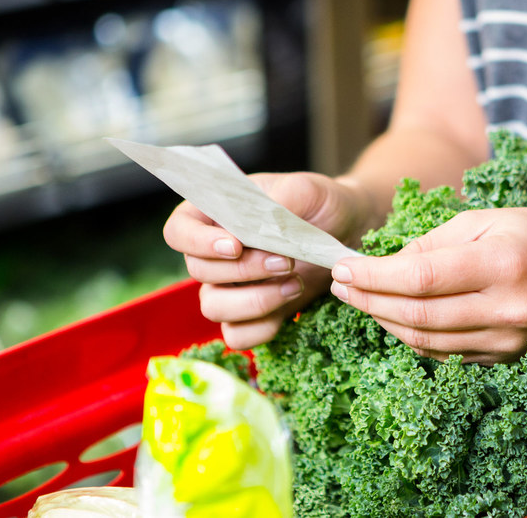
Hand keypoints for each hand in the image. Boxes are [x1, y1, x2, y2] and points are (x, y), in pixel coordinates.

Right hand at [163, 172, 369, 348]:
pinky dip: (262, 328)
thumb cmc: (320, 204)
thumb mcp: (306, 190)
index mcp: (214, 214)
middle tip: (287, 261)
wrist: (349, 231)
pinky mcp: (252, 315)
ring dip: (254, 301)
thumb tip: (260, 225)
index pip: (178, 231)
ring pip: (213, 308)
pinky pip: (237, 336)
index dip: (197, 243)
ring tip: (295, 283)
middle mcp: (213, 253)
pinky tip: (291, 305)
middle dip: (244, 270)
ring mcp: (229, 287)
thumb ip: (279, 203)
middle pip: (198, 271)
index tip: (236, 246)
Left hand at [328, 208, 526, 363]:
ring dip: (384, 321)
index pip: (419, 278)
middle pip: (416, 315)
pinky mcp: (505, 358)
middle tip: (340, 285)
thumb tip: (386, 264)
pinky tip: (393, 316)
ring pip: (426, 341)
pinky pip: (445, 354)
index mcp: (501, 264)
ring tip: (360, 299)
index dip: (373, 277)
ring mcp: (507, 341)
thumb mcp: (489, 219)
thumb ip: (435, 242)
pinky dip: (412, 336)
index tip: (343, 268)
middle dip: (368, 300)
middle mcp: (505, 309)